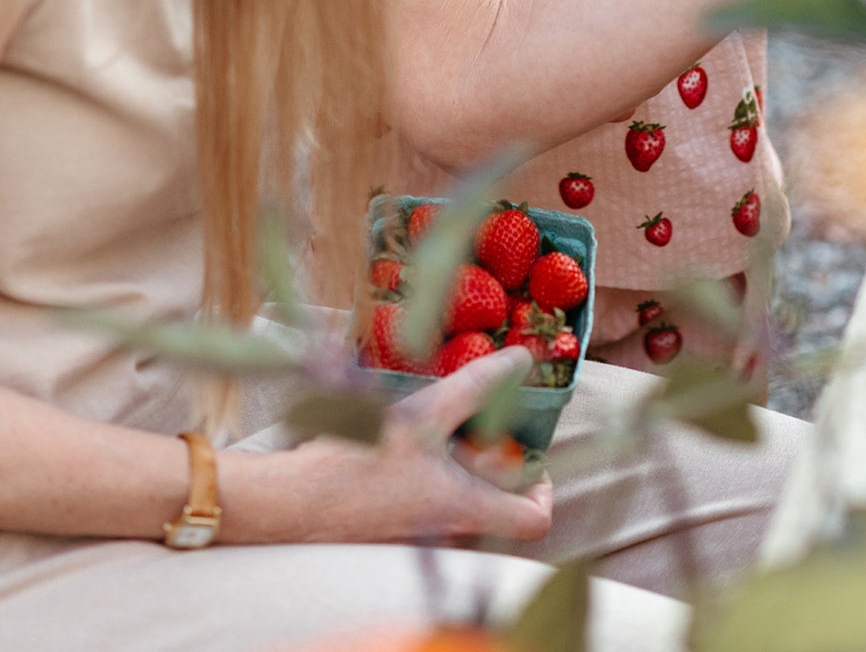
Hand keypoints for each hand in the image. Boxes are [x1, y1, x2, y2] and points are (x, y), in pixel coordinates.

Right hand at [253, 348, 552, 545]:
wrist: (291, 501)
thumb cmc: (359, 460)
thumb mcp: (423, 414)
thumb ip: (475, 388)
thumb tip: (519, 360)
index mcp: (464, 509)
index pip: (534, 521)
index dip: (544, 490)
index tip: (533, 458)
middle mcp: (447, 533)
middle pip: (498, 509)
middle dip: (497, 468)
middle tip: (485, 428)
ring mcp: (419, 537)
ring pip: (462, 505)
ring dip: (461, 468)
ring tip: (444, 426)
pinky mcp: (390, 529)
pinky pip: (427, 505)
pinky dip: (428, 475)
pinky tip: (406, 441)